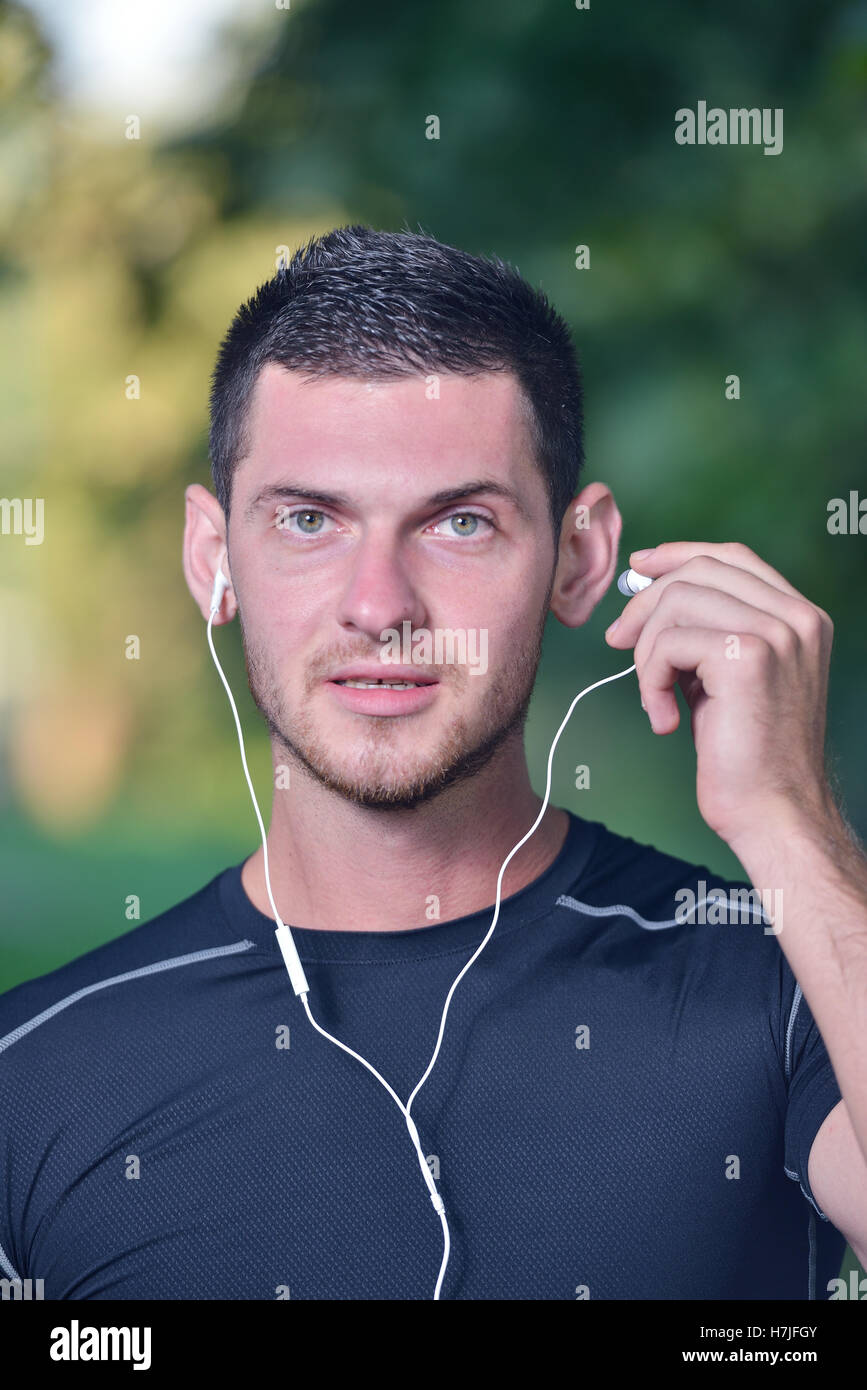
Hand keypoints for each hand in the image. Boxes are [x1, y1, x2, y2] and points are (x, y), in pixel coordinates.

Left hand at [604, 542, 835, 848]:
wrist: (772, 811)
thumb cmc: (745, 754)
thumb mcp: (727, 677)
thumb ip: (704, 631)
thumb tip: (644, 593)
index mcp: (801, 617)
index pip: (732, 557)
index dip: (679, 554)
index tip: (639, 567)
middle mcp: (798, 617)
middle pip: (698, 571)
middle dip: (645, 604)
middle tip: (618, 643)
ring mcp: (777, 633)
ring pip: (676, 601)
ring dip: (647, 653)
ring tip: (657, 698)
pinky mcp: (747, 657)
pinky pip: (668, 643)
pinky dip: (651, 680)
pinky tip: (666, 718)